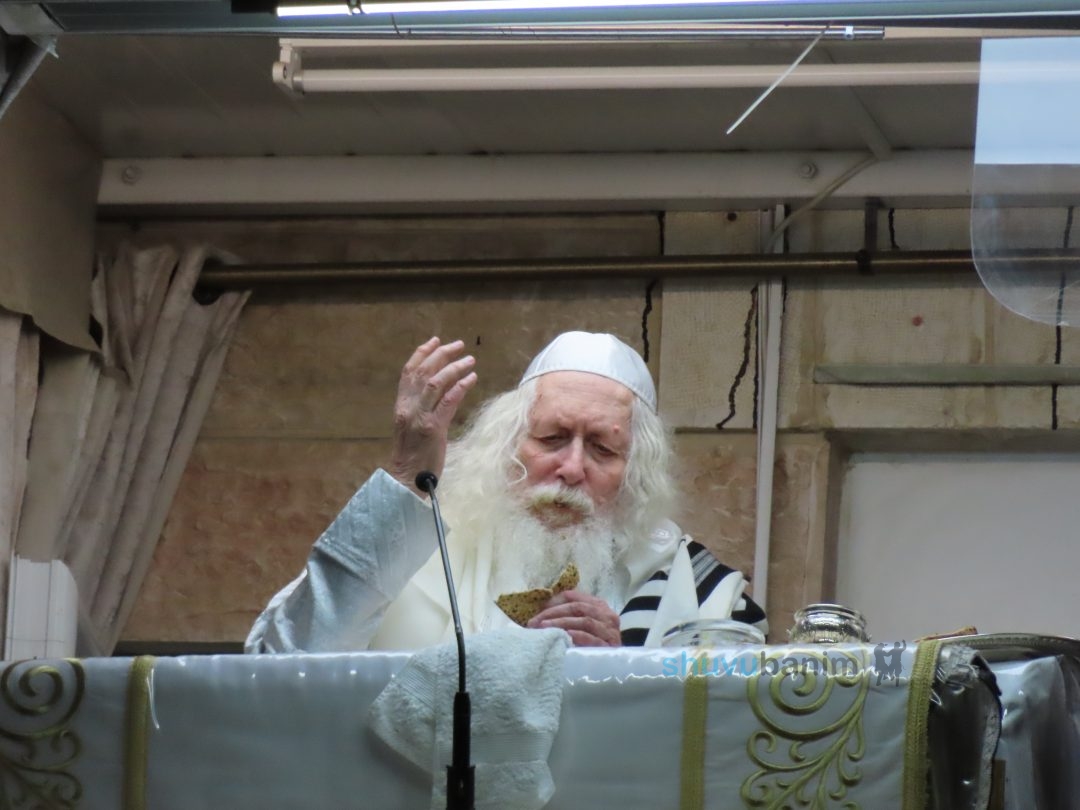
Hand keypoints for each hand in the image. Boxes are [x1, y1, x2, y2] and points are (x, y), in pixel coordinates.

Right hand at [389, 337, 477, 494]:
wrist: (407, 480)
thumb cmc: (413, 456)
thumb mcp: (413, 427)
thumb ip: (422, 408)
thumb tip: (442, 391)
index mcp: (401, 406)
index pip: (408, 372)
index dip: (422, 353)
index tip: (435, 341)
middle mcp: (408, 408)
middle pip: (423, 372)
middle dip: (441, 354)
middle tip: (459, 345)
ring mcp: (420, 417)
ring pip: (435, 382)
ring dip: (454, 367)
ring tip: (470, 359)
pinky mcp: (433, 428)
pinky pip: (448, 401)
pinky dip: (460, 387)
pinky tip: (472, 379)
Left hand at [526, 590, 621, 646]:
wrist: (614, 667)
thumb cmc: (592, 645)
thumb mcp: (580, 626)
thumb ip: (567, 616)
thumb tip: (539, 616)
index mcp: (598, 605)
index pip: (573, 596)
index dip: (553, 602)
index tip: (537, 613)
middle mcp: (606, 615)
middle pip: (577, 607)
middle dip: (553, 613)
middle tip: (535, 623)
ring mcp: (610, 631)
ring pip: (584, 621)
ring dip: (561, 623)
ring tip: (544, 628)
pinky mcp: (610, 647)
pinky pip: (592, 638)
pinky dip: (577, 635)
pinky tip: (564, 636)